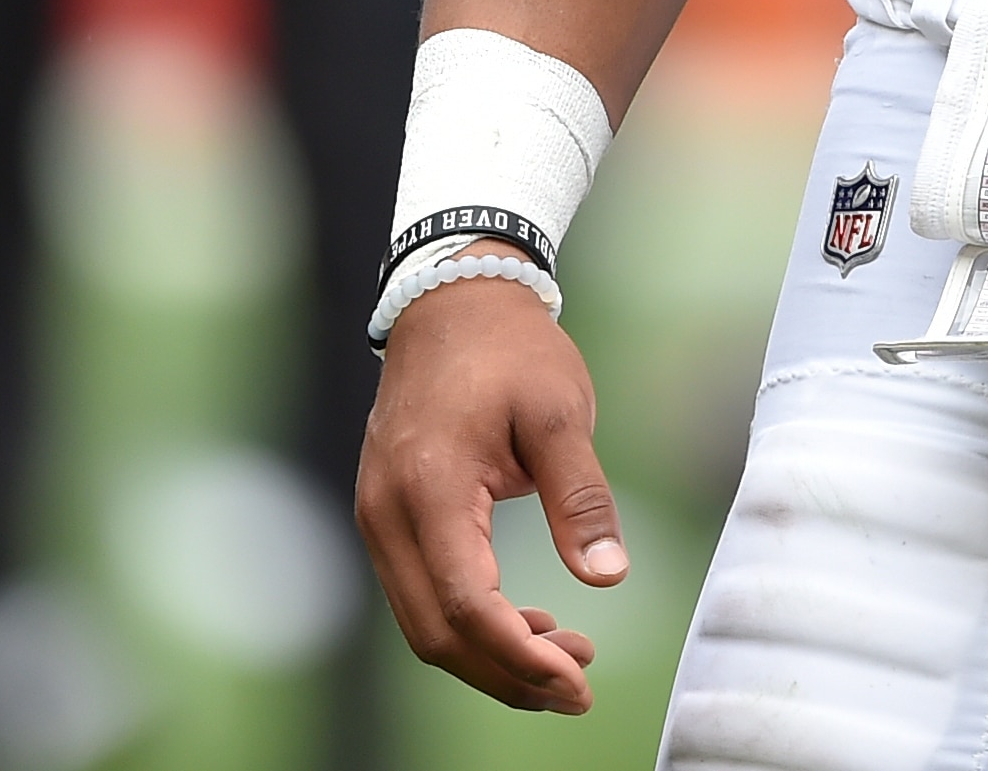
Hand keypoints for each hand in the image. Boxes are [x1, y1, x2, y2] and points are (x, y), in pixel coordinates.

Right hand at [353, 279, 627, 712]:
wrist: (452, 301)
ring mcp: (379, 517)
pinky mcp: (387, 517)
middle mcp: (387, 513)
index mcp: (428, 488)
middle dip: (508, 673)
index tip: (577, 681)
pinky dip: (470, 625)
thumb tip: (608, 577)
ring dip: (490, 656)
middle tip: (579, 686)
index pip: (466, 604)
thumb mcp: (560, 412)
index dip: (520, 656)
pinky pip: (421, 594)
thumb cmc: (511, 350)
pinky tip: (527, 625)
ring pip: (423, 624)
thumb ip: (581, 498)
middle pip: (436, 633)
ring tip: (566, 658)